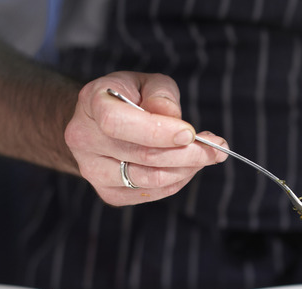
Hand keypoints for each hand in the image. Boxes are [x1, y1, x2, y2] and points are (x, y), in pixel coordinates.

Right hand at [64, 71, 227, 205]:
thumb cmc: (129, 98)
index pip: (118, 122)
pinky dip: (177, 181)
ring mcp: (92, 170)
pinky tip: (186, 166)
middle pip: (142, 156)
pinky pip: (150, 193)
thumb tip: (172, 117)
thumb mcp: (146, 82)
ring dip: (187, 169)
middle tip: (217, 148)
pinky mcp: (108, 192)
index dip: (157, 131)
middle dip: (188, 154)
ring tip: (205, 155)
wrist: (99, 123)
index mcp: (91, 102)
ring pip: (150, 179)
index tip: (190, 133)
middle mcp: (84, 139)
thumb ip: (161, 95)